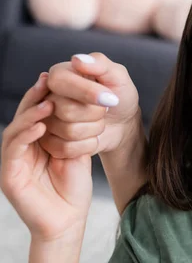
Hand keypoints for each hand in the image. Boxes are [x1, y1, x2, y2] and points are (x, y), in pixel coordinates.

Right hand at [0, 73, 92, 241]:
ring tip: (47, 102)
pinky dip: (25, 135)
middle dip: (34, 96)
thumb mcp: (77, 150)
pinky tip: (40, 125)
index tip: (56, 76)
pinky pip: (14, 150)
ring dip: (30, 113)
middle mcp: (22, 148)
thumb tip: (78, 102)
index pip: (37, 111)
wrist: (69, 218)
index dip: (44, 93)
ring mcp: (13, 161)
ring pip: (15, 129)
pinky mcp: (9, 176)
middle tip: (48, 80)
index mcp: (36, 140)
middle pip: (23, 115)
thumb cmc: (74, 185)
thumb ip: (73, 129)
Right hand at [41, 53, 140, 157]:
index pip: (61, 83)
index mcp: (58, 74)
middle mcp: (46, 97)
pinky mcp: (49, 143)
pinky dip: (87, 144)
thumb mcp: (117, 75)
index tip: (111, 98)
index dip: (88, 93)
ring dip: (94, 129)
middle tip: (104, 109)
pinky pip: (65, 149)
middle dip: (96, 113)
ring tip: (98, 121)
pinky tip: (92, 136)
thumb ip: (99, 63)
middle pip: (66, 110)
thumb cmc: (119, 95)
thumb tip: (77, 59)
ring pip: (68, 131)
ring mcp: (45, 121)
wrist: (122, 123)